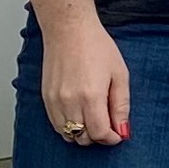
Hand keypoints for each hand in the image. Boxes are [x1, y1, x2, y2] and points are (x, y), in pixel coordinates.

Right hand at [41, 17, 130, 147]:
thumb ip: (121, 106)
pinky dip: (68, 126)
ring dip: (82, 133)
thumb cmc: (96, 46)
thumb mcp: (119, 75)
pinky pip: (56, 124)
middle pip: (84, 138)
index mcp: (91, 96)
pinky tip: (78, 113)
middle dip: (98, 136)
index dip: (112, 138)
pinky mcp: (46, 97)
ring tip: (92, 118)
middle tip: (107, 124)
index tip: (117, 134)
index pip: (100, 133)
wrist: (69, 29)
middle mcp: (70, 101)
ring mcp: (55, 100)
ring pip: (68, 134)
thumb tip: (122, 130)